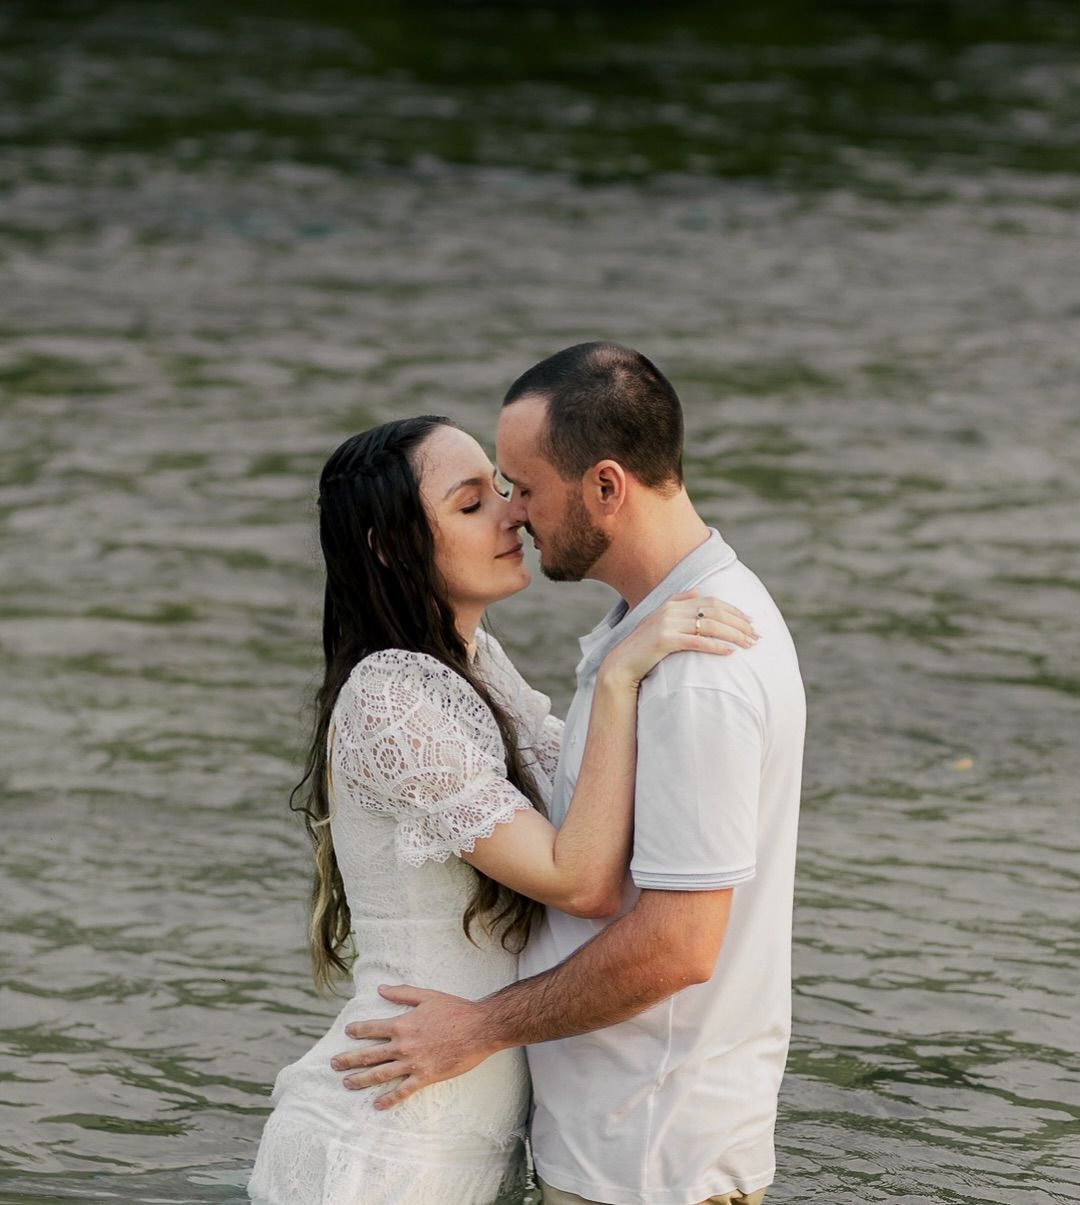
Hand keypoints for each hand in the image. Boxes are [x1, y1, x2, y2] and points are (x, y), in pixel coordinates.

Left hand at [330, 984, 496, 1108]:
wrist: (478, 1029)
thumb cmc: (455, 1009)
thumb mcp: (427, 996)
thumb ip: (402, 992)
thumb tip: (380, 989)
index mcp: (403, 1024)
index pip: (372, 1028)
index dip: (358, 1031)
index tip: (347, 1032)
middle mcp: (403, 1045)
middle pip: (370, 1055)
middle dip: (349, 1060)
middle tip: (334, 1064)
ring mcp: (413, 1063)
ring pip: (381, 1074)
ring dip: (362, 1080)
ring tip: (347, 1083)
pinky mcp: (425, 1077)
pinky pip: (403, 1091)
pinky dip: (389, 1099)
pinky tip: (377, 1105)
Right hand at [600, 591, 756, 688]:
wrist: (620, 664)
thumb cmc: (643, 646)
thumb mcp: (659, 620)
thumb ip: (677, 602)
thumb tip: (697, 592)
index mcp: (671, 603)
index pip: (711, 602)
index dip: (733, 610)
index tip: (751, 621)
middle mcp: (670, 610)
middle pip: (714, 611)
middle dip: (739, 623)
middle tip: (756, 636)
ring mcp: (666, 624)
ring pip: (709, 626)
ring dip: (733, 635)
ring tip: (749, 645)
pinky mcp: (664, 640)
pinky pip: (697, 642)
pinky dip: (716, 646)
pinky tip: (729, 652)